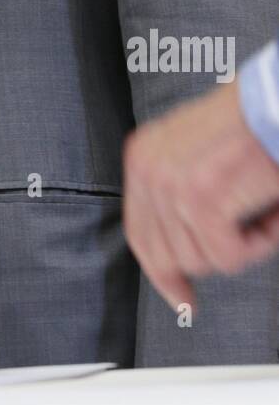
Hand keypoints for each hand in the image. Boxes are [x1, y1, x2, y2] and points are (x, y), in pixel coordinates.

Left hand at [123, 80, 278, 310]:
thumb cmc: (253, 126)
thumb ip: (178, 194)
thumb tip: (179, 257)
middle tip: (245, 239)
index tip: (182, 299)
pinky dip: (261, 242)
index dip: (162, 274)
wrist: (278, 105)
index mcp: (143, 156)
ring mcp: (170, 186)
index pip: (140, 234)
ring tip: (262, 205)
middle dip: (210, 257)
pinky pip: (229, 257)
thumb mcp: (196, 154)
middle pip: (166, 256)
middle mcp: (147, 169)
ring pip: (202, 261)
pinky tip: (271, 210)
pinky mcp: (199, 201)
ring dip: (243, 243)